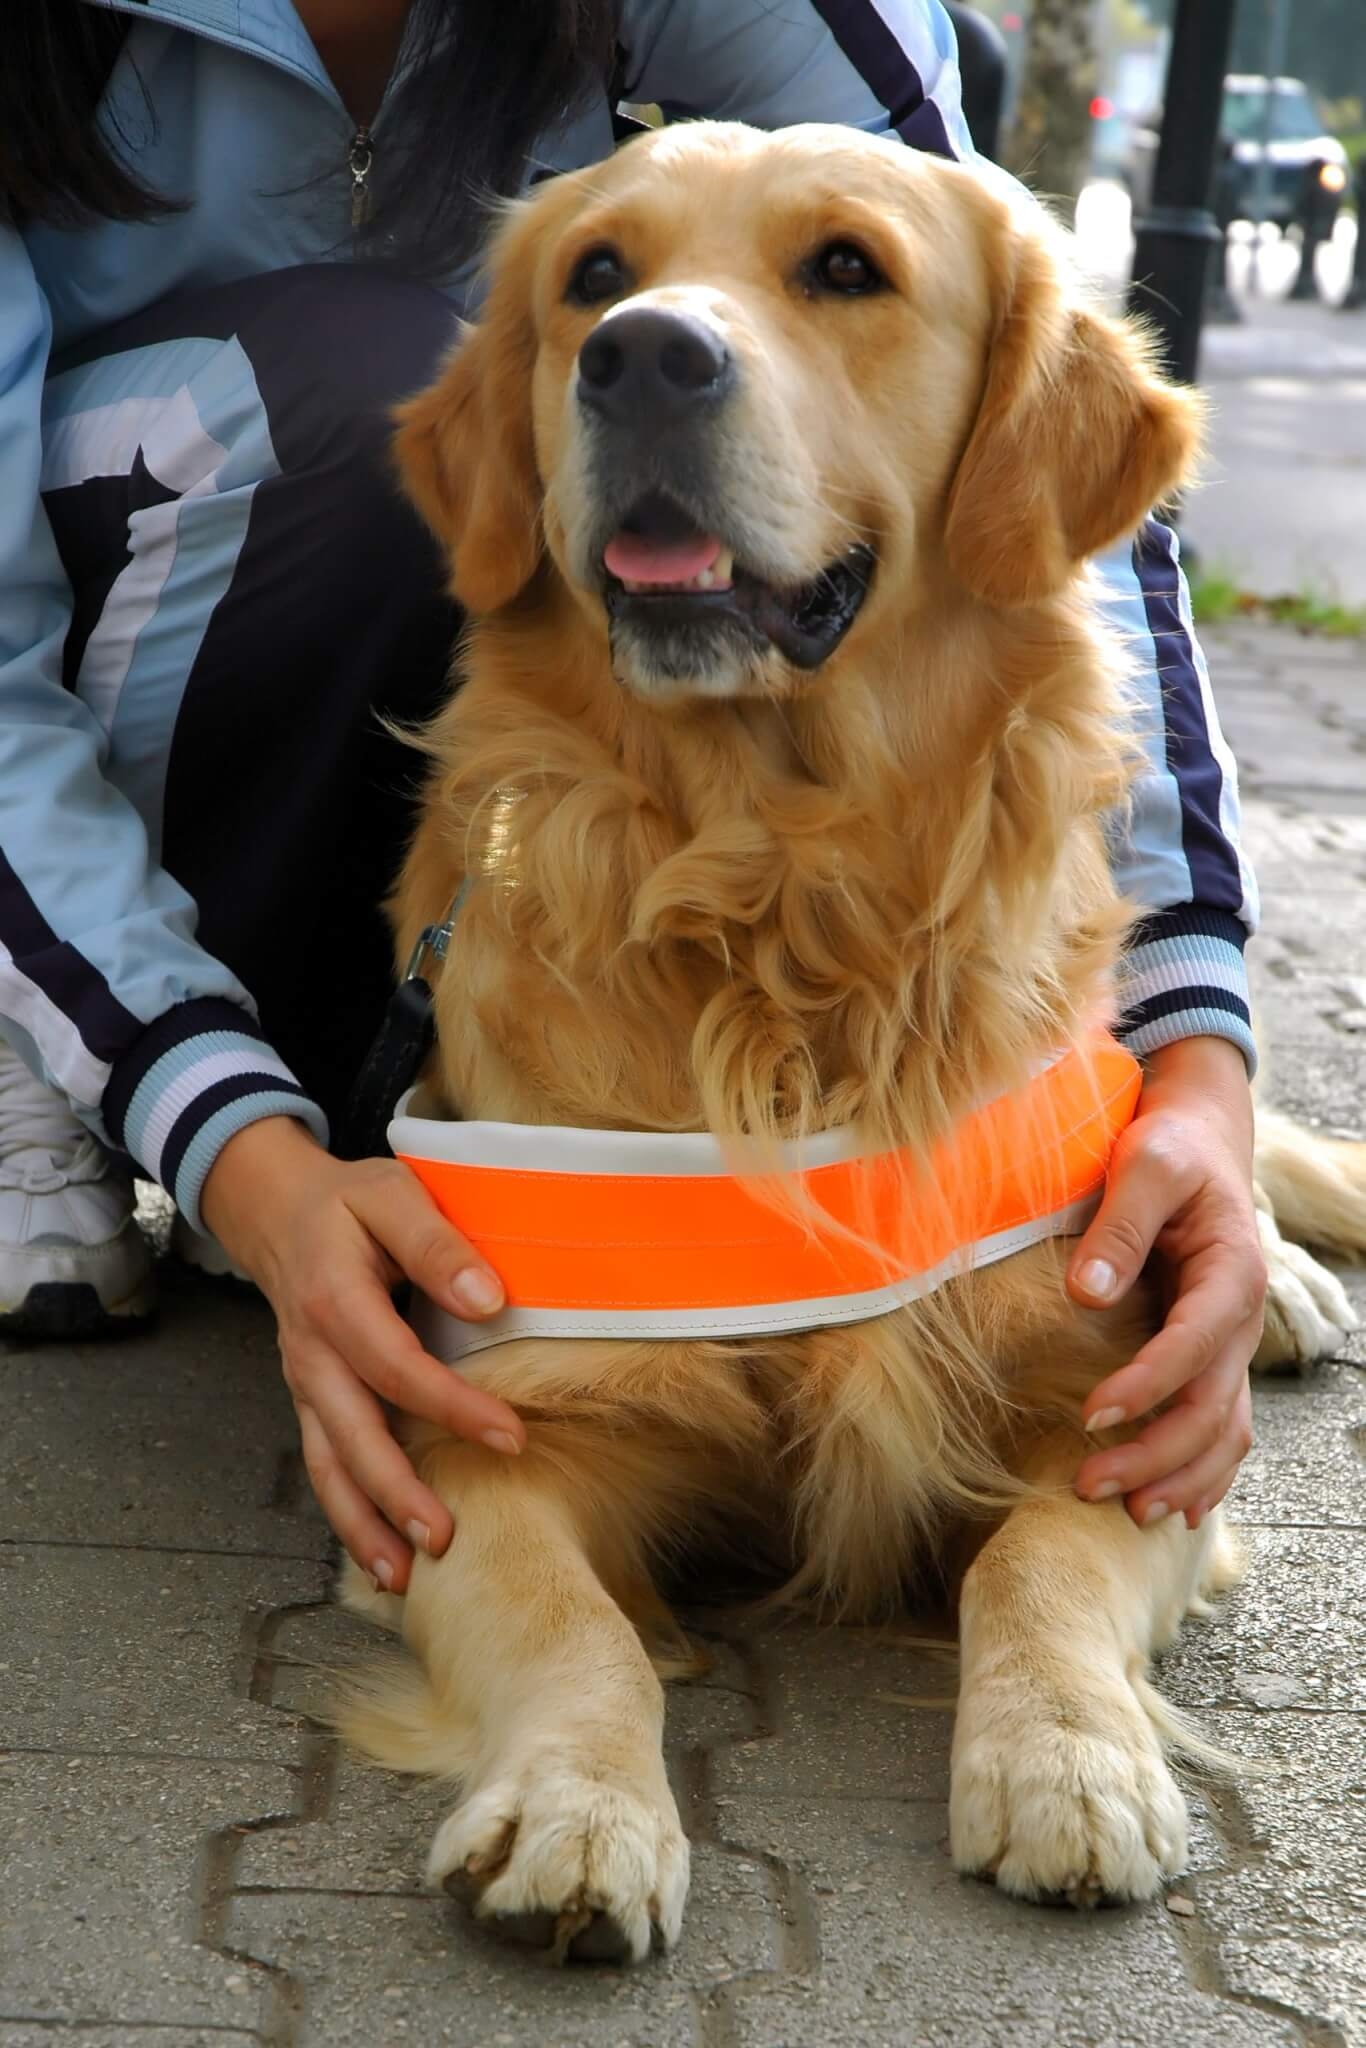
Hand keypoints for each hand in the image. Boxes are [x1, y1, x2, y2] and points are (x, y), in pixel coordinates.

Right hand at [201, 1115, 523, 1590]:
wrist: (277, 1212)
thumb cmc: (346, 1204)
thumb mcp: (391, 1195)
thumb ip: (437, 1244)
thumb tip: (487, 1299)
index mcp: (333, 1299)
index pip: (396, 1367)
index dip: (452, 1407)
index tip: (510, 1435)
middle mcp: (312, 1354)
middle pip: (351, 1436)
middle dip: (396, 1493)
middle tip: (447, 1536)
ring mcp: (307, 1385)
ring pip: (328, 1466)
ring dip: (363, 1524)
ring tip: (405, 1576)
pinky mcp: (313, 1402)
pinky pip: (324, 1466)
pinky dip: (348, 1516)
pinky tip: (382, 1556)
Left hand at [1068, 1035, 1265, 1529]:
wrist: (1201, 1138)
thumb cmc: (1170, 1145)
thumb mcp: (1144, 1164)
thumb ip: (1119, 1225)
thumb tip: (1086, 1295)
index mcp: (1233, 1272)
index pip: (1195, 1345)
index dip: (1147, 1386)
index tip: (1091, 1417)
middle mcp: (1242, 1318)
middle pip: (1211, 1406)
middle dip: (1154, 1454)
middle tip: (1088, 1484)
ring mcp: (1232, 1342)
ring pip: (1224, 1429)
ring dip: (1181, 1476)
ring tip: (1128, 1511)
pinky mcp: (1212, 1353)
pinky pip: (1222, 1424)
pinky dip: (1204, 1471)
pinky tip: (1175, 1506)